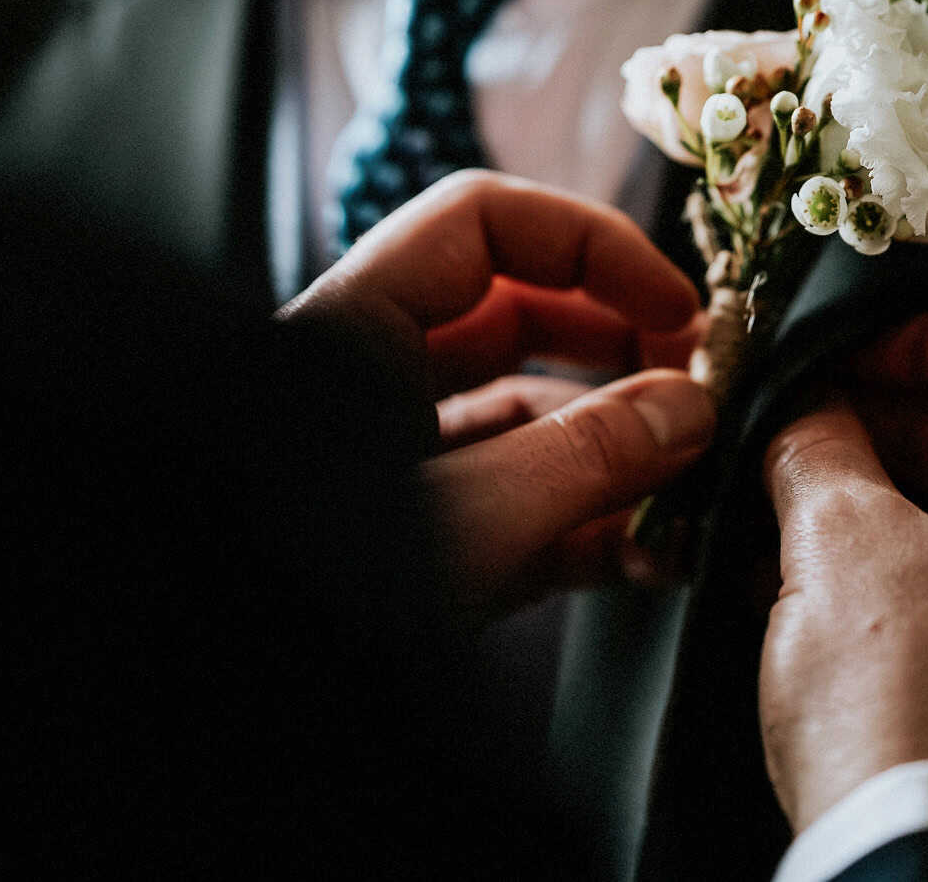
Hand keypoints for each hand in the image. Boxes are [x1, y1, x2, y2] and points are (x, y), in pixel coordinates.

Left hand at [281, 171, 715, 611]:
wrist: (224, 703)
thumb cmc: (313, 587)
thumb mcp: (464, 519)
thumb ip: (585, 459)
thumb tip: (692, 410)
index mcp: (359, 328)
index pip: (488, 224)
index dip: (592, 245)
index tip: (677, 306)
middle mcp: (381, 380)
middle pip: (525, 316)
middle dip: (625, 351)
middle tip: (703, 392)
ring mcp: (408, 463)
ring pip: (533, 419)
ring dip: (621, 450)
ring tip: (696, 489)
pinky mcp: (432, 543)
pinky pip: (523, 504)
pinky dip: (592, 523)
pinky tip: (655, 554)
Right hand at [758, 305, 927, 879]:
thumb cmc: (914, 726)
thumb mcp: (843, 546)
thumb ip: (820, 445)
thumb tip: (807, 410)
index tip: (856, 343)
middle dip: (904, 423)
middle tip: (816, 411)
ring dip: (900, 503)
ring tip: (800, 494)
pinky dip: (919, 583)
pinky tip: (821, 585)